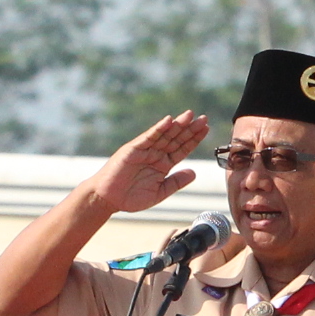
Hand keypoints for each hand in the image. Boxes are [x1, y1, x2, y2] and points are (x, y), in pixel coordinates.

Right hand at [85, 111, 210, 217]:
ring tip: (190, 115)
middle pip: (176, 138)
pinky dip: (158, 129)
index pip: (182, 149)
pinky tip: (168, 121)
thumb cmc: (131, 197)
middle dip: (189, 128)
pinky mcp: (133, 149)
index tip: (206, 129)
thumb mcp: (159, 192)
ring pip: (164, 135)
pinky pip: (148, 137)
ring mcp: (145, 150)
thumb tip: (194, 173)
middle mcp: (155, 154)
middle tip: (203, 118)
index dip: (194, 139)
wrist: (108, 199)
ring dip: (177, 124)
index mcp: (163, 164)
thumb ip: (176, 182)